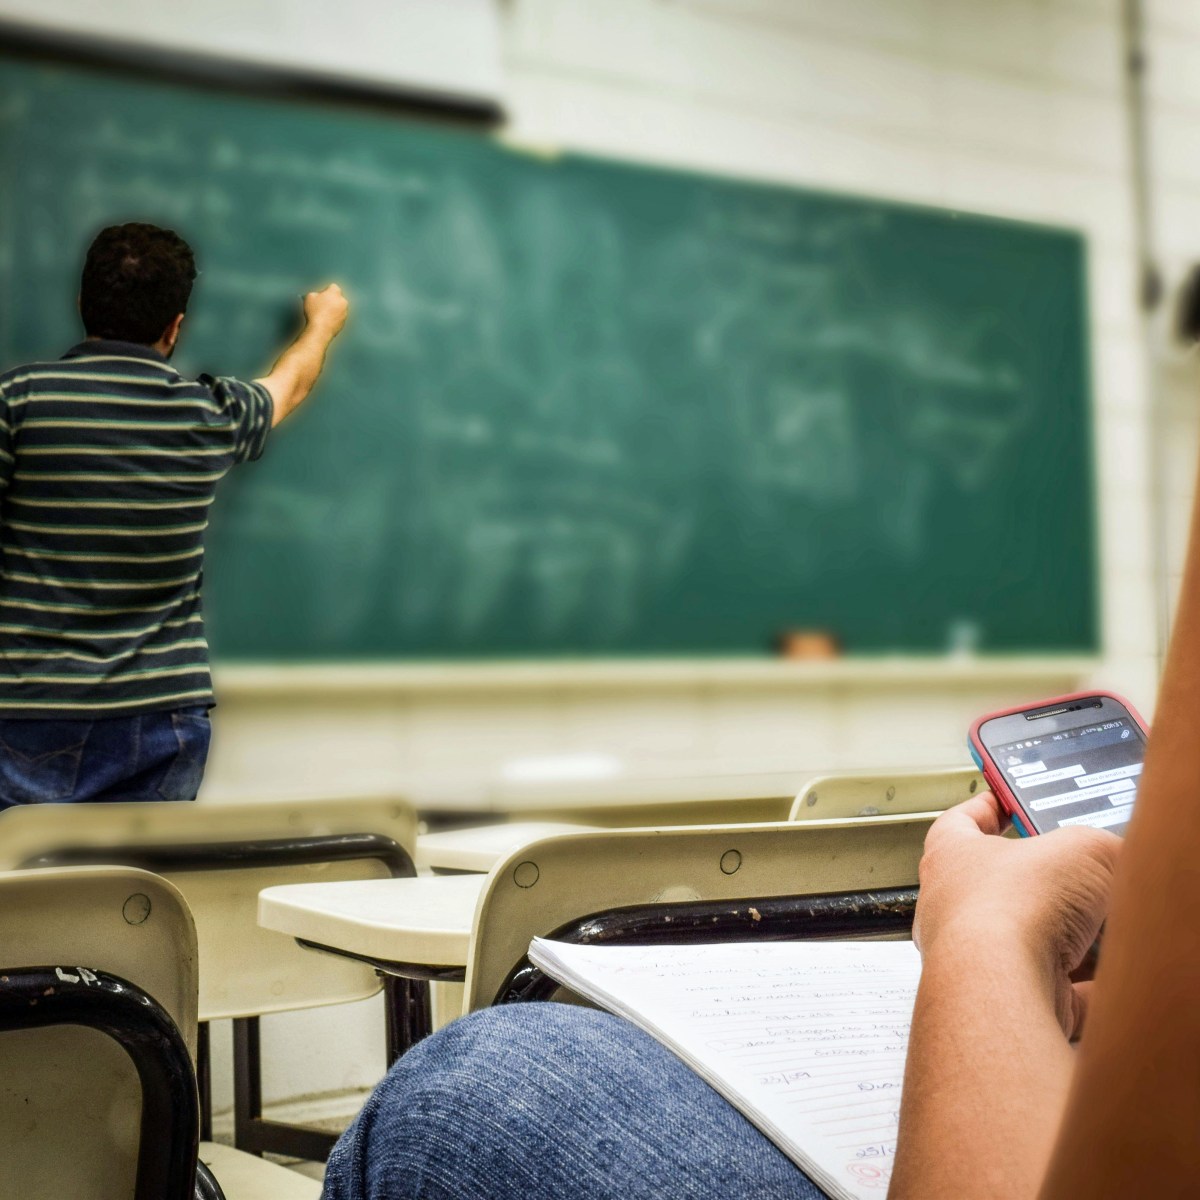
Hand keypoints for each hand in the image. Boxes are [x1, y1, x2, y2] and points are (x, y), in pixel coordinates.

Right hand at [303, 283, 348, 335]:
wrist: (320, 330)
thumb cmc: (314, 312)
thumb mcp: (310, 296)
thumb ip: (316, 293)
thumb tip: (318, 296)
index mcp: (335, 293)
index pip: (333, 286)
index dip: (326, 290)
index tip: (321, 295)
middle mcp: (343, 301)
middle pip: (337, 297)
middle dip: (331, 299)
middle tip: (321, 304)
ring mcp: (345, 312)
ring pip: (339, 307)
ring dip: (333, 308)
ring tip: (323, 313)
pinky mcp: (344, 322)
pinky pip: (339, 317)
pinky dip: (334, 317)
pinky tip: (326, 320)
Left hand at [914, 791, 1120, 1038]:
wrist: (999, 989)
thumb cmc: (1008, 910)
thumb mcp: (1080, 850)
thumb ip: (1100, 847)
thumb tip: (1114, 854)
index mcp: (950, 855)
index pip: (961, 821)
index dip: (989, 807)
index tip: (1008, 801)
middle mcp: (952, 907)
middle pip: (1000, 886)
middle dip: (1045, 883)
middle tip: (1080, 874)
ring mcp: (974, 960)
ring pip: (1027, 942)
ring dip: (1066, 939)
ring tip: (1100, 927)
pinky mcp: (1002, 1002)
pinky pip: (1050, 993)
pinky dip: (1082, 990)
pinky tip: (1106, 981)